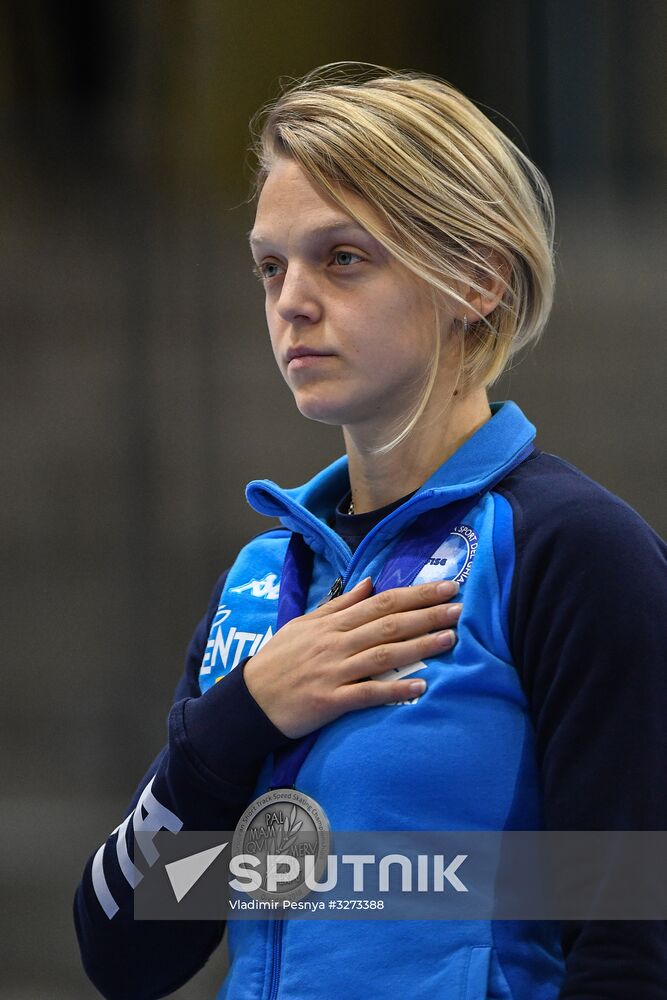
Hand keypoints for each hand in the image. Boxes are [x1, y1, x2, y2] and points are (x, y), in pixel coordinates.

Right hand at [243, 577, 461, 737]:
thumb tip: (370, 582)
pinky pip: (367, 693)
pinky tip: (420, 686)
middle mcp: (336, 643)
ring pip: (383, 654)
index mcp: (331, 623)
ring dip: (419, 645)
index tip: (445, 586)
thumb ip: (338, 605)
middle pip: (388, 624)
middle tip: (458, 606)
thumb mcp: (304, 624)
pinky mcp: (331, 700)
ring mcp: (334, 671)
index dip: (415, 594)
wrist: (249, 700)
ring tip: (450, 638)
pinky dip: (394, 689)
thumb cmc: (278, 660)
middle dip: (426, 613)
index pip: (380, 602)